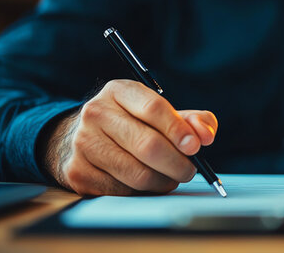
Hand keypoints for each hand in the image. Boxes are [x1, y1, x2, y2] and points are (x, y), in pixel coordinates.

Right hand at [40, 79, 217, 195]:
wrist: (80, 140)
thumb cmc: (132, 125)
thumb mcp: (160, 113)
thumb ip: (192, 120)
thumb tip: (205, 136)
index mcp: (118, 91)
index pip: (154, 108)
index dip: (179, 129)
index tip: (196, 147)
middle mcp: (96, 113)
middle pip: (148, 145)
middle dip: (178, 163)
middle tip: (189, 171)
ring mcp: (83, 143)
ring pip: (138, 174)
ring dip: (163, 182)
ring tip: (169, 178)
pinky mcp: (78, 172)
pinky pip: (123, 191)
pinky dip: (142, 192)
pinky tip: (145, 184)